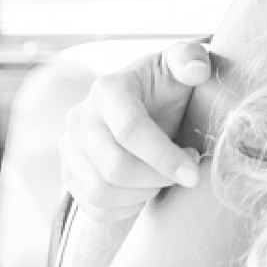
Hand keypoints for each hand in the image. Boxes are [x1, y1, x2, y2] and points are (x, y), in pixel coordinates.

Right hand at [59, 41, 212, 221]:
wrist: (146, 105)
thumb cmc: (168, 85)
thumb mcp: (182, 64)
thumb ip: (191, 58)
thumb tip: (197, 71)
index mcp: (108, 90)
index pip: (130, 130)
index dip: (164, 157)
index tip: (193, 173)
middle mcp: (80, 119)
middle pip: (115, 168)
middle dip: (157, 179)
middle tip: (184, 174)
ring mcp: (70, 149)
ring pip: (101, 192)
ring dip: (142, 195)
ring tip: (164, 179)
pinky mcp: (69, 174)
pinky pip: (94, 208)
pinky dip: (125, 209)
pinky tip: (146, 191)